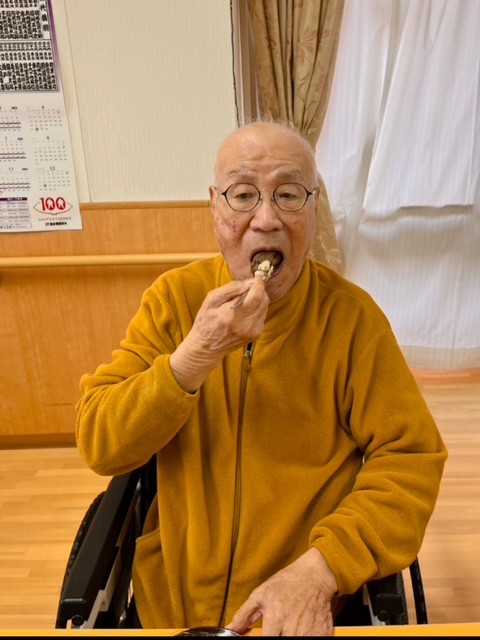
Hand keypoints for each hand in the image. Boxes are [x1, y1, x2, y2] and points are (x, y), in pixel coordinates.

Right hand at [170, 275, 268, 391]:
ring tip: (242, 300)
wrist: (207, 347)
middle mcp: (246, 325)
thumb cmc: (206, 321)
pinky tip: (244, 311)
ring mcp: (253, 331)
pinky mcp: (256, 334)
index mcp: (232, 315)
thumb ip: (231, 288)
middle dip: (258, 289)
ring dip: (258, 299)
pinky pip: (262, 314)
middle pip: (263, 300)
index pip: (256, 296)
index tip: (257, 276)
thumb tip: (249, 282)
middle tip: (247, 287)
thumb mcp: (211, 300)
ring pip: (265, 306)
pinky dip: (256, 308)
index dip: (259, 283)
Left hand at [226, 549, 337, 636]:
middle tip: (278, 630)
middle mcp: (292, 625)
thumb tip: (232, 627)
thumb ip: (245, 612)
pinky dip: (306, 636)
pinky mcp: (322, 632)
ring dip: (291, 637)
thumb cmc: (287, 582)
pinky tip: (302, 629)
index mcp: (276, 615)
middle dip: (279, 637)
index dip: (263, 639)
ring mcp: (309, 630)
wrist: (314, 575)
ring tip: (289, 628)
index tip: (265, 635)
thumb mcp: (262, 592)